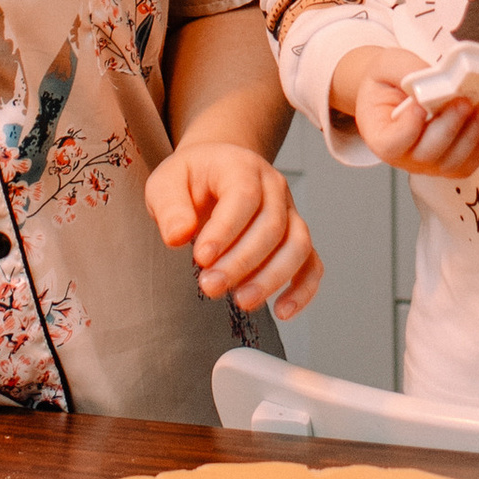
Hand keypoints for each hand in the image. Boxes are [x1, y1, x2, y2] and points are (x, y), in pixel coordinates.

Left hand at [148, 143, 323, 318]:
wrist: (214, 171)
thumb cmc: (192, 179)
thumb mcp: (166, 183)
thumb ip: (169, 207)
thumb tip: (178, 236)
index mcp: (242, 167)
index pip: (244, 197)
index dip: (225, 230)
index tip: (202, 258)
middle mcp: (274, 188)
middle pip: (272, 226)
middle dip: (241, 262)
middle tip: (210, 286)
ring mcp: (290, 213)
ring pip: (297, 246)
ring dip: (271, 278)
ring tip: (242, 301)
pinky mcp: (295, 238)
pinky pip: (312, 264)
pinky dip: (303, 290)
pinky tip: (282, 311)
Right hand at [334, 47, 478, 180]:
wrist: (395, 91)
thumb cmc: (387, 82)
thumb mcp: (386, 65)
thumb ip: (406, 70)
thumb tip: (437, 78)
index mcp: (379, 135)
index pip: (391, 144)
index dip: (408, 129)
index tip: (420, 106)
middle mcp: (402, 156)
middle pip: (426, 154)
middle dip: (449, 127)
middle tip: (464, 101)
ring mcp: (427, 163)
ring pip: (451, 163)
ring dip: (470, 137)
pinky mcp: (448, 162)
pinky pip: (467, 164)